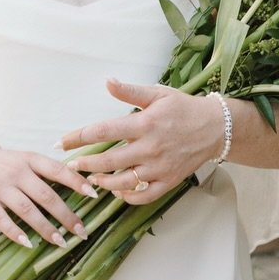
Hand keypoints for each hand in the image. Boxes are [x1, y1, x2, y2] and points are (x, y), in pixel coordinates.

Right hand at [0, 143, 90, 248]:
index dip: (76, 181)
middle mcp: (16, 172)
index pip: (57, 169)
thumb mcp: (21, 158)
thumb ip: (43, 170)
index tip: (94, 194)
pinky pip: (2, 219)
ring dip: (46, 228)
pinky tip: (29, 244)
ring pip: (27, 209)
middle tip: (81, 232)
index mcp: (29, 159)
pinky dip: (16, 232)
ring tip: (61, 242)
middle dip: (66, 215)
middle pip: (46, 195)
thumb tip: (77, 183)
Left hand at [60, 79, 224, 203]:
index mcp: (144, 124)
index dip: (78, 137)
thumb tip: (107, 82)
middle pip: (107, 161)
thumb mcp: (158, 94)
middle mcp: (150, 148)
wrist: (216, 128)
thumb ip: (130, 91)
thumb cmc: (184, 108)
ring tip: (91, 179)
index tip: (62, 142)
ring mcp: (159, 167)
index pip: (102, 132)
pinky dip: (128, 197)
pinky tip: (118, 192)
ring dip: (103, 182)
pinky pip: (144, 195)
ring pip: (123, 182)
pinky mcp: (169, 181)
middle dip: (84, 165)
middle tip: (71, 165)